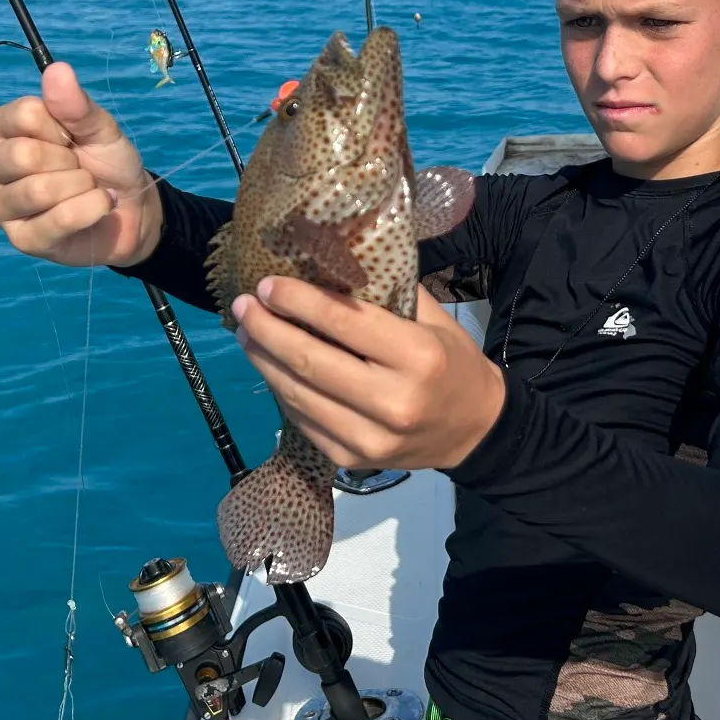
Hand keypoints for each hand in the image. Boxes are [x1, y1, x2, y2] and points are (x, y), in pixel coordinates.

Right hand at [0, 62, 160, 267]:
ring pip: (38, 190)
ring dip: (81, 186)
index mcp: (0, 130)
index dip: (61, 125)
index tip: (72, 137)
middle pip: (23, 154)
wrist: (132, 207)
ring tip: (88, 187)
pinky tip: (100, 206)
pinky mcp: (20, 239)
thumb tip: (57, 69)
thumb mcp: (99, 127)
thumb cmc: (105, 161)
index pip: (24, 114)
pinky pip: (58, 220)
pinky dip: (91, 209)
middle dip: (69, 160)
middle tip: (79, 166)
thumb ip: (76, 104)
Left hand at [230, 278, 506, 470]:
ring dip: (264, 360)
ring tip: (246, 333)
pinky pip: (303, 421)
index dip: (298, 301)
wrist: (475, 430)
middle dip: (267, 329)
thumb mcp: (433, 319)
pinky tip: (270, 367)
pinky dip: (281, 391)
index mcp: (417, 357)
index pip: (343, 323)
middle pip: (310, 361)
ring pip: (298, 394)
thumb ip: (387, 293)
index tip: (267, 285)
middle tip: (244, 306)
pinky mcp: (353, 460)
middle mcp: (393, 401)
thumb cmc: (452, 363)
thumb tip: (331, 260)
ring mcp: (370, 438)